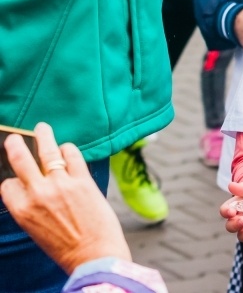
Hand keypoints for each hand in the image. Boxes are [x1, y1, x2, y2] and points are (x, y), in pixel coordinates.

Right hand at [0, 123, 130, 274]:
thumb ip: (32, 206)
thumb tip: (34, 186)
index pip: (8, 184)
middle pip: (20, 160)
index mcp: (21, 210)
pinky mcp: (83, 180)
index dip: (13, 180)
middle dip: (16, 145)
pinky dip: (68, 149)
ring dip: (43, 136)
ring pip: (47, 151)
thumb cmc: (65, 246)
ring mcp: (60, 184)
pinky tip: (67, 149)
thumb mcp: (36, 228)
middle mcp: (37, 194)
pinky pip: (72, 155)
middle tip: (16, 138)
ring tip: (42, 128)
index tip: (18, 177)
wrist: (93, 254)